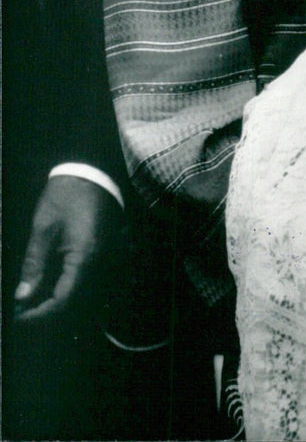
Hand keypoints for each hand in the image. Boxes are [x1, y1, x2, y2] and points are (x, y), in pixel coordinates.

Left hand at [14, 176, 121, 322]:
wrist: (91, 172)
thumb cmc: (66, 196)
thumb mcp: (43, 229)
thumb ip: (34, 265)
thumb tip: (22, 296)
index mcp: (85, 258)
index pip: (63, 300)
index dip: (38, 315)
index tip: (17, 317)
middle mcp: (100, 263)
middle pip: (73, 301)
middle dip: (45, 310)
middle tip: (20, 310)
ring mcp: (105, 258)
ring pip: (80, 292)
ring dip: (55, 300)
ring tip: (30, 300)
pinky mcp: (103, 252)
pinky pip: (85, 278)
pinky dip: (65, 286)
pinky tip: (47, 285)